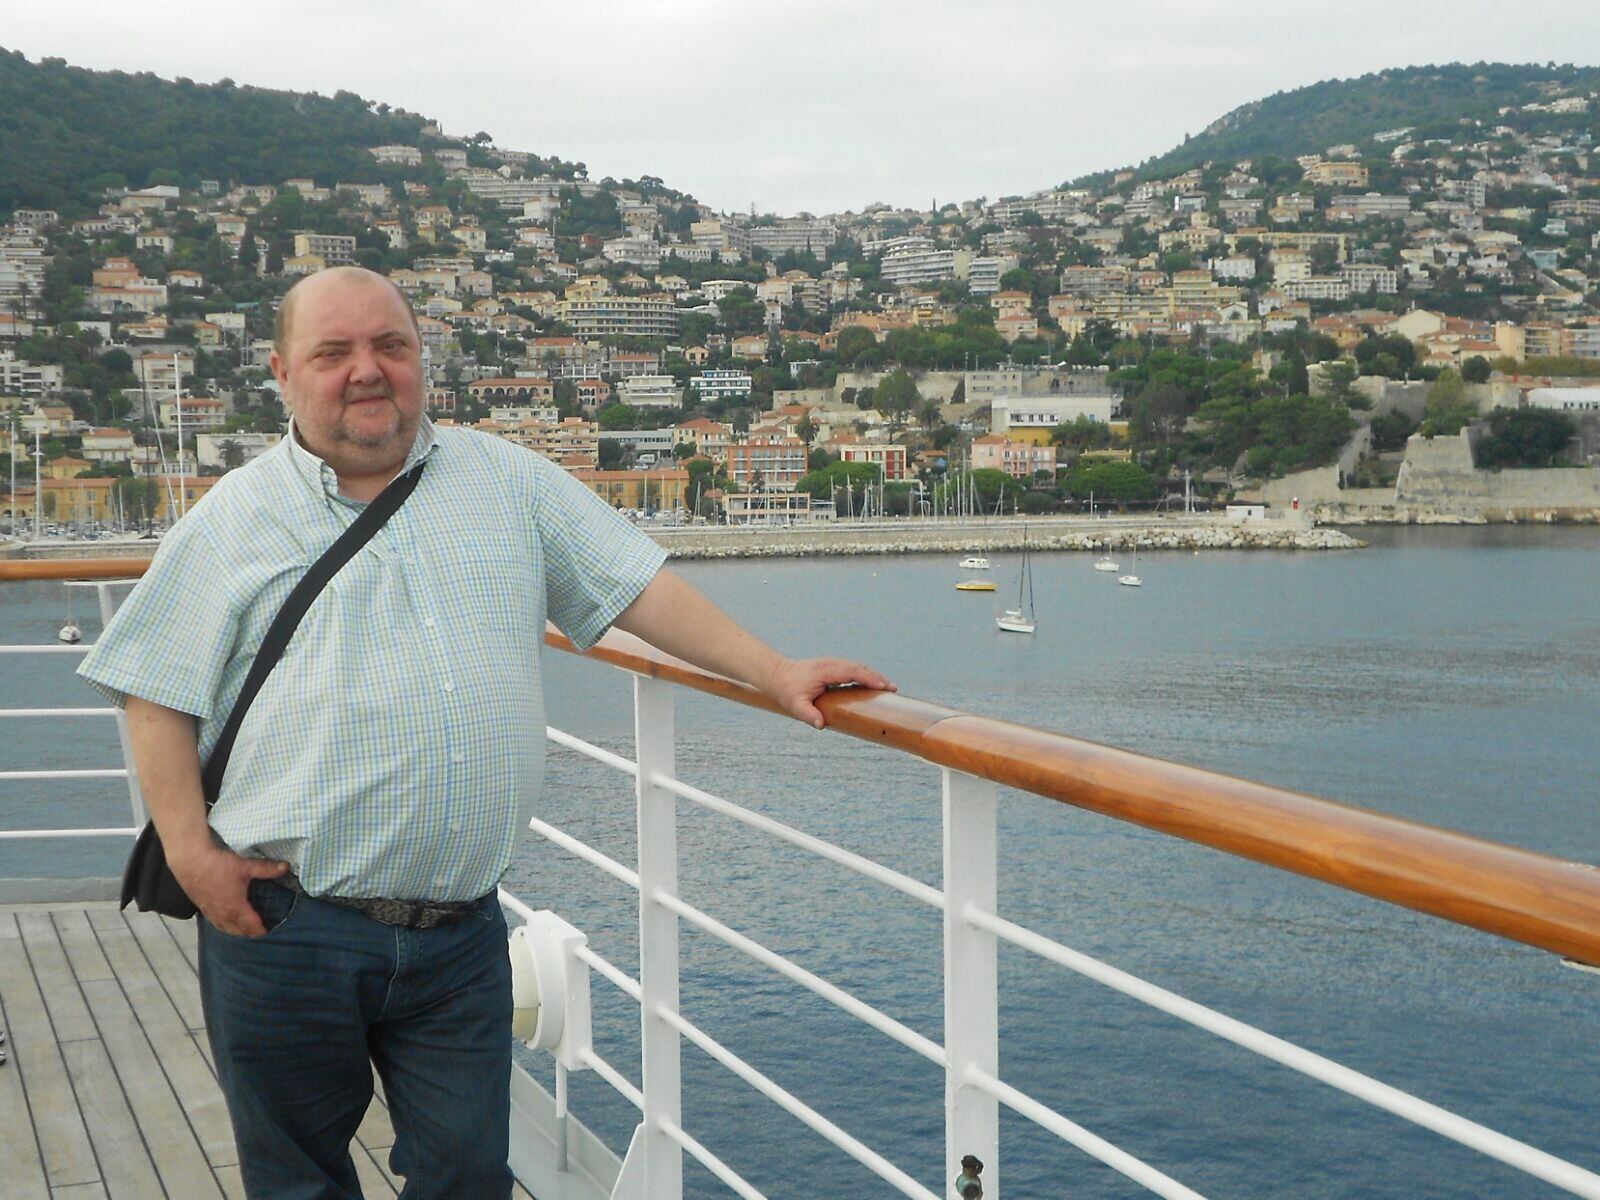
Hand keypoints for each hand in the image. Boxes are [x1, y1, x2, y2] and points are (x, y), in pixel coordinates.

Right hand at [167, 843, 289, 936]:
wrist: (190, 862)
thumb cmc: (218, 865)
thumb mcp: (246, 866)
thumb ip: (267, 869)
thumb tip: (286, 867)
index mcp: (236, 908)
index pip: (252, 926)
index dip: (262, 930)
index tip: (271, 931)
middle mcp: (223, 915)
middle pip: (240, 931)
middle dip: (251, 933)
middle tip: (261, 931)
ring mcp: (211, 913)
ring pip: (226, 929)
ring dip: (237, 931)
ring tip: (246, 930)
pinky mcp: (202, 908)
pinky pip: (216, 924)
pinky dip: (224, 927)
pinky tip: (226, 923)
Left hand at [762, 657, 895, 729]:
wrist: (778, 675)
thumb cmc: (787, 691)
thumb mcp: (795, 705)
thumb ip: (807, 715)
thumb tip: (820, 725)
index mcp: (825, 671)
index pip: (851, 671)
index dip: (868, 677)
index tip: (882, 686)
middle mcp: (832, 664)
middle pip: (859, 667)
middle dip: (877, 677)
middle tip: (893, 689)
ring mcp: (834, 664)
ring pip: (858, 667)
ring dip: (874, 676)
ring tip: (889, 688)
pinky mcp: (834, 668)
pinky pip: (854, 670)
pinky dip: (866, 675)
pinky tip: (875, 686)